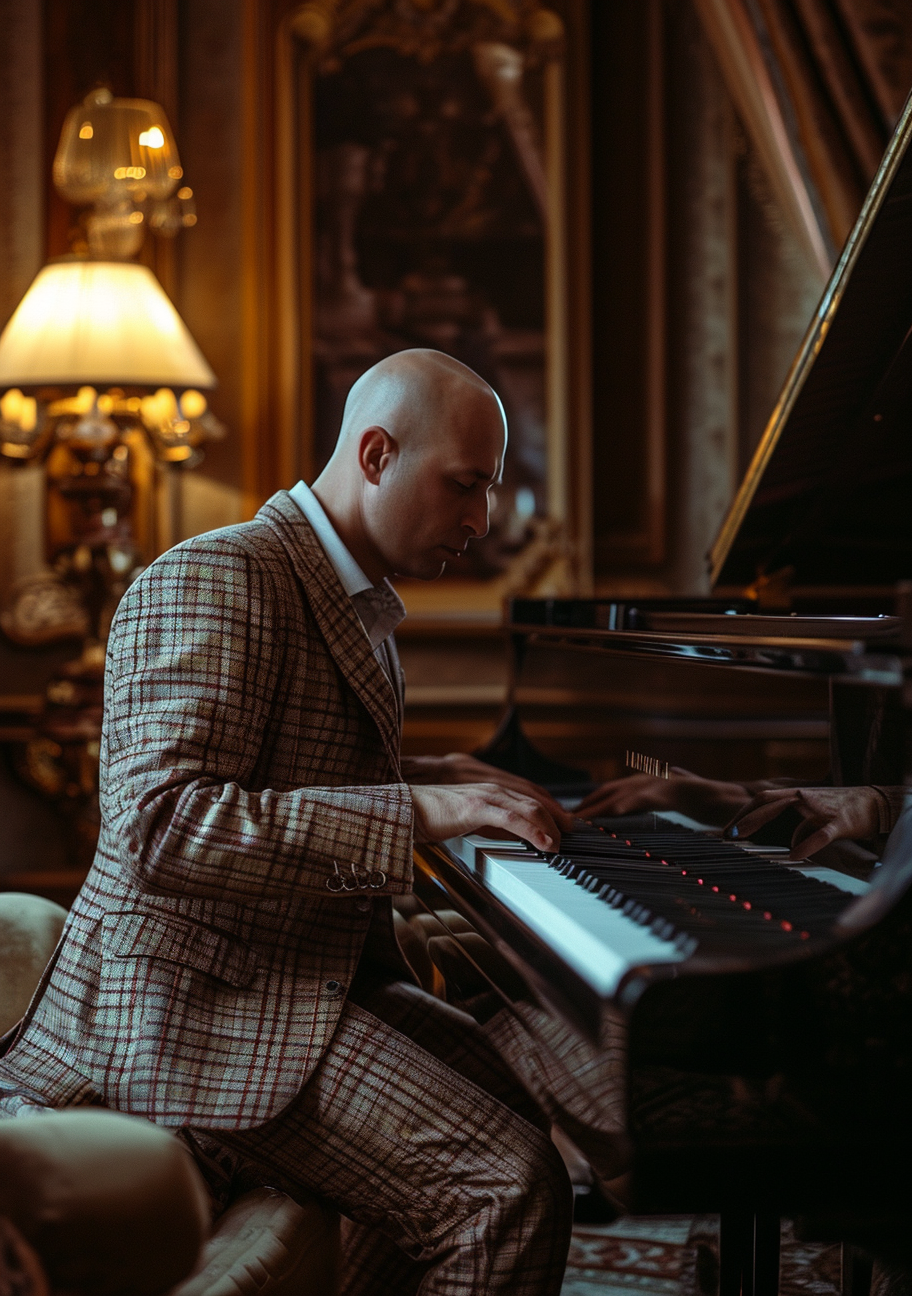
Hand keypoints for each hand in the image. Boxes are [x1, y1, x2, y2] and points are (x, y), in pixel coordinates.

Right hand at [409, 782, 573, 851]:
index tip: (568, 828)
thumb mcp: (472, 819)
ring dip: (552, 825)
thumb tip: (514, 834)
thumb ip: (493, 822)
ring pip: (530, 807)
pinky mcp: (476, 808)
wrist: (406, 809)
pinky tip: (546, 843)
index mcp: (494, 791)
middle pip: (539, 801)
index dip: (555, 812)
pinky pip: (512, 819)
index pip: (533, 798)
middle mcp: (495, 789)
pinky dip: (533, 830)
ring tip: (564, 843)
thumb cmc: (435, 815)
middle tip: (574, 836)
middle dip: (560, 818)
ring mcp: (486, 796)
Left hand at [576, 768, 751, 825]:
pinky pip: (646, 798)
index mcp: (647, 782)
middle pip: (608, 792)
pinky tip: (613, 813)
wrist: (737, 799)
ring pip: (622, 794)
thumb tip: (643, 798)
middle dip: (586, 807)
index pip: (609, 791)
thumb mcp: (674, 800)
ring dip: (599, 807)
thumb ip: (657, 798)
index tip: (570, 818)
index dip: (589, 804)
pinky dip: (627, 805)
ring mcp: (662, 782)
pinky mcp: (675, 790)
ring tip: (580, 821)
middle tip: (565, 823)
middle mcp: (650, 778)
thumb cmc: (705, 801)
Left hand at [724, 786, 882, 858]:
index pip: (762, 799)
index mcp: (797, 794)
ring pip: (789, 814)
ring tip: (746, 840)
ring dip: (764, 825)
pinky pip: (820, 834)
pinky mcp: (839, 823)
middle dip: (745, 818)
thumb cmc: (839, 808)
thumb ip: (790, 815)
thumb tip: (770, 830)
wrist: (874, 802)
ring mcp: (821, 810)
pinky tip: (794, 856)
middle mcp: (805, 798)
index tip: (727, 828)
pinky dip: (806, 844)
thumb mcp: (811, 808)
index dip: (743, 812)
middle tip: (727, 834)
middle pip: (767, 803)